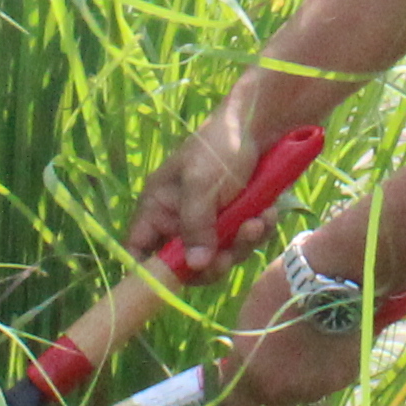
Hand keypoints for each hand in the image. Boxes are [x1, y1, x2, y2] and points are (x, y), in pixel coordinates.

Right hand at [122, 98, 269, 273]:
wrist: (262, 124)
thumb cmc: (220, 147)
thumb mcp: (201, 184)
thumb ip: (195, 226)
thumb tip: (193, 266)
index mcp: (157, 206)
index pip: (139, 248)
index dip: (149, 269)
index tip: (173, 281)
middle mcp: (179, 218)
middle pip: (185, 263)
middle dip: (212, 261)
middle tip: (229, 256)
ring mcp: (209, 221)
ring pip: (219, 255)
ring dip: (241, 243)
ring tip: (257, 221)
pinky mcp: (235, 219)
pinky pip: (242, 242)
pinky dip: (256, 231)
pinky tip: (267, 213)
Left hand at [217, 255, 362, 405]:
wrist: (335, 280)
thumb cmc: (284, 287)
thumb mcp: (251, 316)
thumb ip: (246, 349)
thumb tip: (242, 362)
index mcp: (251, 371)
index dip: (236, 396)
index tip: (242, 374)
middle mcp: (280, 389)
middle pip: (272, 399)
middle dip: (274, 380)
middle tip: (282, 350)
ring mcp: (313, 389)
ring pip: (302, 393)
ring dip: (302, 376)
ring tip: (309, 342)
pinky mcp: (342, 381)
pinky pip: (328, 382)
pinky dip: (326, 368)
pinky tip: (329, 341)